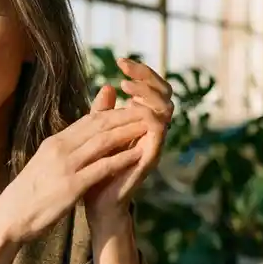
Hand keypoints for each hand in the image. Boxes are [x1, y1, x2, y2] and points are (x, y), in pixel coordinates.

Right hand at [0, 105, 151, 243]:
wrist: (8, 217)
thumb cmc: (27, 194)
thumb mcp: (44, 165)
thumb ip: (62, 151)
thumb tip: (75, 142)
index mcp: (54, 143)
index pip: (88, 121)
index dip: (112, 112)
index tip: (131, 108)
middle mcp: (60, 149)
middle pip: (98, 125)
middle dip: (125, 116)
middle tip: (147, 110)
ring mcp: (65, 166)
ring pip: (102, 141)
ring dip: (127, 132)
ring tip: (148, 126)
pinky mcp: (71, 186)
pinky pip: (102, 168)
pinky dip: (122, 159)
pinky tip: (138, 155)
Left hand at [84, 59, 173, 223]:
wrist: (96, 202)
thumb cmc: (97, 168)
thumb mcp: (97, 134)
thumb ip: (104, 112)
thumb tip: (108, 86)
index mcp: (141, 122)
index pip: (152, 89)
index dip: (141, 73)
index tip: (121, 61)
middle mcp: (152, 130)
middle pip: (165, 93)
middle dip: (147, 77)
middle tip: (125, 70)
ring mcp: (153, 143)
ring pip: (166, 108)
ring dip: (147, 93)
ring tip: (126, 86)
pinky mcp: (150, 157)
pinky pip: (158, 132)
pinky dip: (149, 117)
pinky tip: (132, 108)